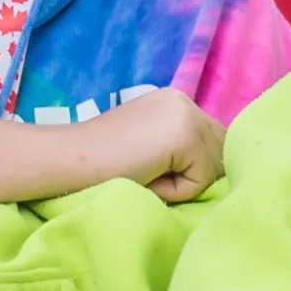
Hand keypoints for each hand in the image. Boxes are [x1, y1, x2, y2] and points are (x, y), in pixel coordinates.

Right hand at [88, 88, 225, 203]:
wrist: (71, 159)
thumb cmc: (101, 163)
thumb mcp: (147, 147)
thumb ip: (178, 149)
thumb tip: (217, 168)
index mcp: (173, 101)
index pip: (211, 140)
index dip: (192, 165)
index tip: (154, 169)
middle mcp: (183, 100)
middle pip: (220, 151)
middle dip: (194, 173)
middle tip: (150, 174)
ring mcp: (186, 114)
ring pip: (213, 166)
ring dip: (184, 182)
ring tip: (147, 174)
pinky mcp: (185, 134)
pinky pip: (201, 179)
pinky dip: (177, 190)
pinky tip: (147, 176)